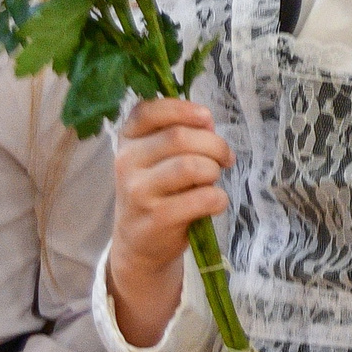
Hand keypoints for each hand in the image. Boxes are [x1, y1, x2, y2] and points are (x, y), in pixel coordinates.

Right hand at [107, 100, 232, 348]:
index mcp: (128, 140)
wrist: (139, 242)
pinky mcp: (156, 218)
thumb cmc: (160, 190)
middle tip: (224, 158)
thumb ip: (181, 133)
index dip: (182, 109)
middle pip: (179, 137)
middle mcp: (127, 162)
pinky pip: (202, 198)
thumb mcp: (160, 157)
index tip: (206, 117)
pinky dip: (218, 198)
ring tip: (212, 181)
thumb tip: (206, 120)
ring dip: (213, 171)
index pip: (147, 111)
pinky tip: (213, 202)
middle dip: (214, 144)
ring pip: (191, 166)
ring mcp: (138, 192)